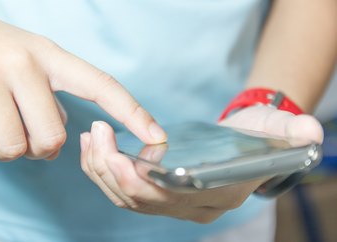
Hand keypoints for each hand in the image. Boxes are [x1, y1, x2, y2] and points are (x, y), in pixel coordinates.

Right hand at [0, 3, 165, 160]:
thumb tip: (58, 142)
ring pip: (14, 149)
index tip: (158, 135)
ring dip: (9, 147)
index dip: (133, 113)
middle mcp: (24, 65)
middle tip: (27, 130)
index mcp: (51, 56)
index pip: (103, 87)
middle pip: (52, 138)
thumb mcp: (35, 62)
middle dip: (42, 147)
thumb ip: (54, 98)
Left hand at [80, 106, 322, 222]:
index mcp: (218, 195)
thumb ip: (290, 131)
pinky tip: (96, 146)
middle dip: (112, 170)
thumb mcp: (275, 129)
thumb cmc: (255, 137)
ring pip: (126, 198)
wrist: (242, 144)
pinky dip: (104, 171)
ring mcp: (172, 203)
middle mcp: (192, 207)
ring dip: (102, 170)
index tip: (120, 158)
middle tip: (97, 133)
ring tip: (91, 136)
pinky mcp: (157, 193)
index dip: (145, 185)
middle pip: (142, 201)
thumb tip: (307, 133)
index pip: (175, 200)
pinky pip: (123, 190)